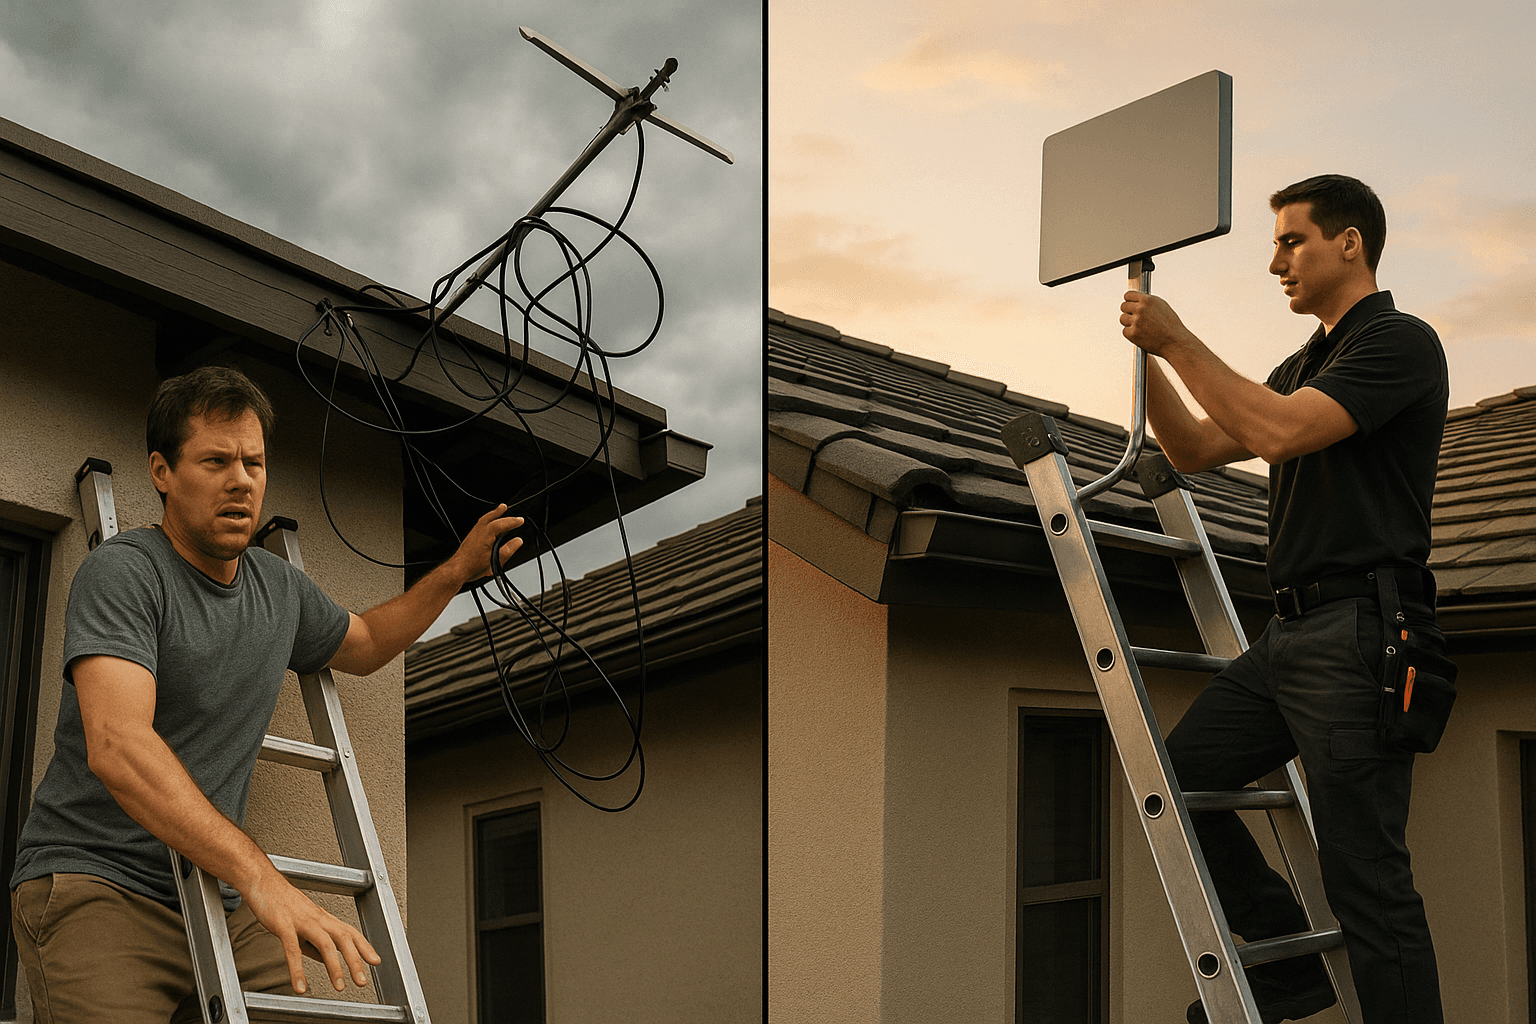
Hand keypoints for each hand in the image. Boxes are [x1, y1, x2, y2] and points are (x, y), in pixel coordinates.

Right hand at [242, 870, 381, 993]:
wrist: (263, 883)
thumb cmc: (284, 903)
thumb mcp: (305, 923)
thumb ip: (314, 942)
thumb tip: (326, 960)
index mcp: (324, 918)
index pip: (350, 932)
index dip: (365, 946)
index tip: (376, 961)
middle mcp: (318, 918)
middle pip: (343, 938)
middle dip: (355, 961)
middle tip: (362, 982)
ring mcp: (302, 921)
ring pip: (325, 944)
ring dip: (334, 967)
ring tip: (339, 987)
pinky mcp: (283, 925)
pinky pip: (292, 950)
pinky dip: (298, 970)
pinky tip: (300, 987)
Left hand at [451, 504, 524, 584]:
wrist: (458, 569)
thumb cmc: (473, 566)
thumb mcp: (495, 560)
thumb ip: (508, 550)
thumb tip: (518, 541)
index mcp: (486, 535)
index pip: (502, 524)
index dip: (512, 521)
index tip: (520, 521)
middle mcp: (479, 531)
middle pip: (492, 518)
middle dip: (503, 514)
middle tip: (512, 513)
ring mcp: (473, 533)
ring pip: (484, 519)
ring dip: (494, 513)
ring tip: (501, 509)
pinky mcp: (470, 536)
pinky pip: (480, 523)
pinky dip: (487, 519)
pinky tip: (488, 522)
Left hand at [1120, 292, 1192, 356]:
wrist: (1175, 342)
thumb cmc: (1171, 326)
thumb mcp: (1162, 306)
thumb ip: (1148, 302)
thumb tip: (1136, 299)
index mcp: (1148, 300)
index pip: (1128, 295)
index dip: (1129, 300)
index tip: (1129, 304)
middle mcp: (1141, 309)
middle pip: (1123, 306)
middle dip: (1128, 311)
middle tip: (1135, 318)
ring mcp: (1136, 321)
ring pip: (1122, 318)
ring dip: (1129, 323)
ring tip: (1140, 327)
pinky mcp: (1132, 333)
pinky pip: (1125, 331)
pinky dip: (1131, 334)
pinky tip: (1142, 335)